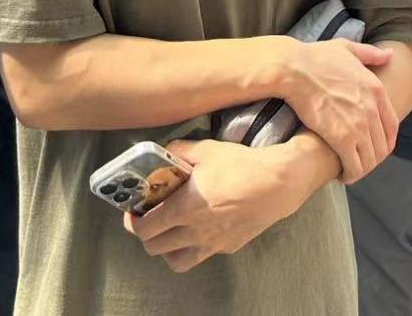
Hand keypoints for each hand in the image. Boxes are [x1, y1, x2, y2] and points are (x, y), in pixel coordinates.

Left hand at [124, 139, 310, 273]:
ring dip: (167, 249)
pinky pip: (202, 255)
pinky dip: (193, 247)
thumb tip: (167, 151)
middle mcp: (194, 232)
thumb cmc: (242, 165)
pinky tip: (200, 227)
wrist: (278, 184)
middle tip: (149, 217)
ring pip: (176, 262)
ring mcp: (212, 244)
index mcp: (184, 208)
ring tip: (171, 230)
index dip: (133, 221)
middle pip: (155, 248)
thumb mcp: (207, 149)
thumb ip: (180, 151)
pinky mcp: (228, 247)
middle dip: (146, 235)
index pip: (145, 228)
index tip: (133, 210)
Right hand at [275, 38, 396, 183]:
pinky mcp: (342, 139)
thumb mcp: (347, 48)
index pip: (392, 126)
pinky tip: (342, 174)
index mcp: (376, 89)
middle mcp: (372, 109)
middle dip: (372, 158)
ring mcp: (359, 125)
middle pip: (382, 146)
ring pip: (370, 160)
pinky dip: (351, 174)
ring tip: (351, 170)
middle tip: (360, 162)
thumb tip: (390, 55)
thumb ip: (370, 54)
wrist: (294, 69)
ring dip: (362, 169)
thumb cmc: (316, 58)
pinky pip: (355, 166)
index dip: (386, 142)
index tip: (376, 148)